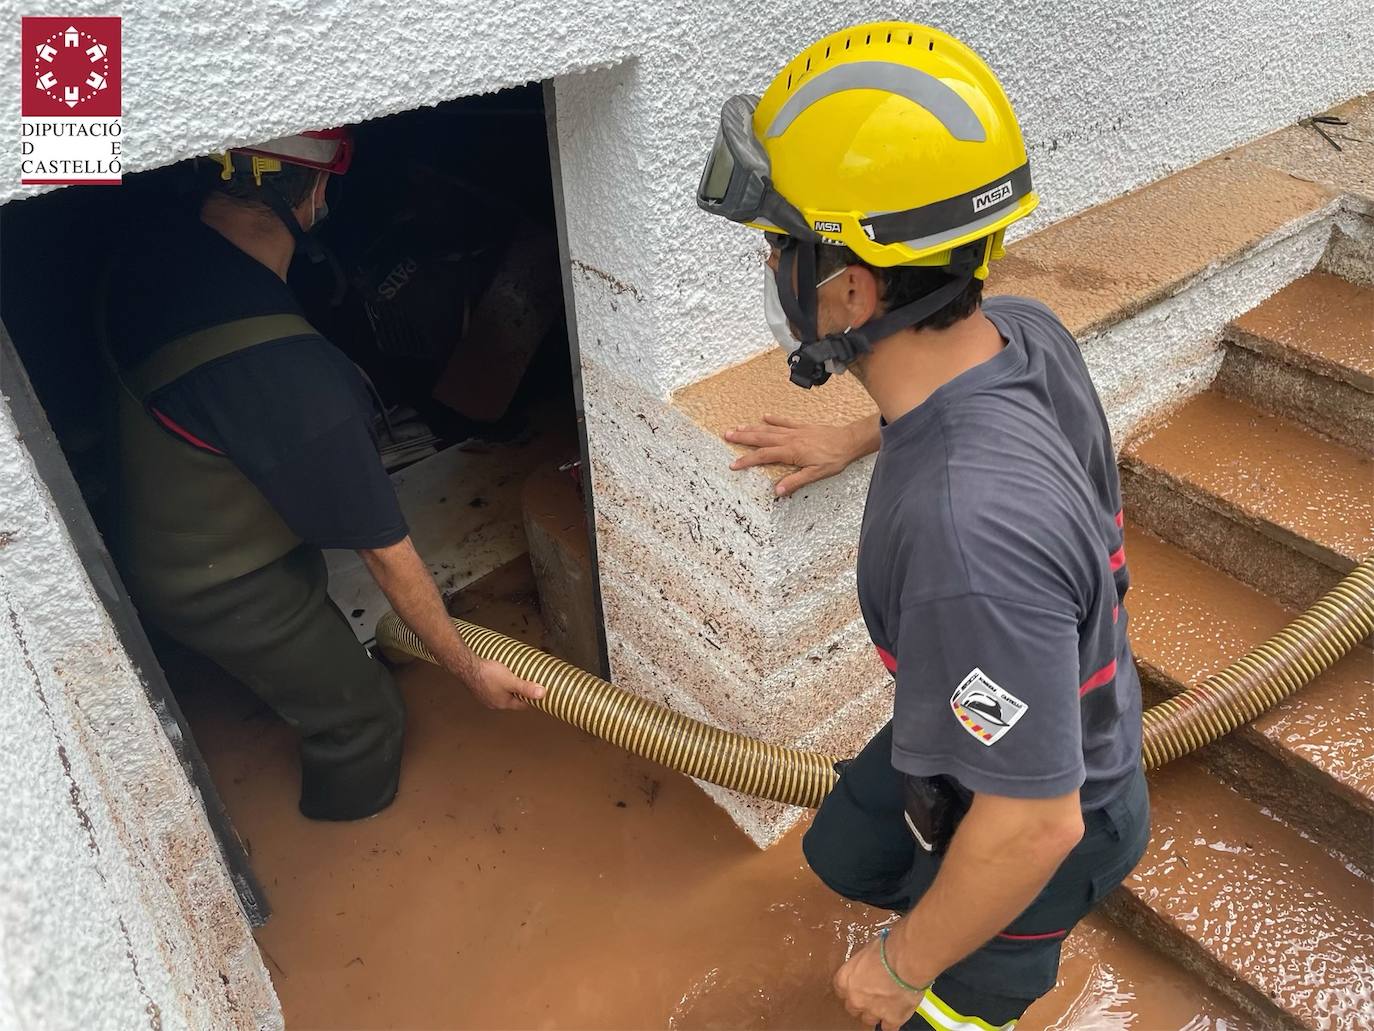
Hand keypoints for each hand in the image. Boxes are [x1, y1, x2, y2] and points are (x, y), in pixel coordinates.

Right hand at [461, 658, 546, 710]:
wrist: (467, 667)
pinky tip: (499, 676)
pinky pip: (493, 688)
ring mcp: (485, 696)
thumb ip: (526, 688)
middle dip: (521, 693)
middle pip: (512, 700)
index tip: (538, 693)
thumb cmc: (488, 674)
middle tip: (528, 683)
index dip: (531, 699)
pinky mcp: (479, 689)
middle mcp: (494, 703)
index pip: (522, 705)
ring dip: (509, 688)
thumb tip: (542, 694)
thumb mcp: (511, 680)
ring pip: (502, 694)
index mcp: (503, 703)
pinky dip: (499, 684)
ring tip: (515, 678)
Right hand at [724, 415, 865, 496]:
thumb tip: (777, 491)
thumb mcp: (815, 475)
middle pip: (761, 438)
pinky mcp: (803, 427)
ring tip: (738, 427)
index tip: (734, 464)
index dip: (747, 460)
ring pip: (769, 429)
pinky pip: (785, 421)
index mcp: (791, 452)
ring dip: (753, 428)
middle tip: (727, 435)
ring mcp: (795, 431)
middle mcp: (790, 439)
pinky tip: (765, 417)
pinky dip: (774, 419)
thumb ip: (795, 481)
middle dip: (743, 438)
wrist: (848, 441)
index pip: (763, 456)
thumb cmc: (834, 459)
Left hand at [833, 934, 924, 1030]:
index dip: (851, 989)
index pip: (841, 991)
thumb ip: (864, 963)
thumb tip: (869, 961)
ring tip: (886, 1002)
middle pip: (853, 1007)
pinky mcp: (891, 1019)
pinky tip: (896, 1014)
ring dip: (876, 1013)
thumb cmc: (886, 950)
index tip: (857, 987)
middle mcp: (855, 998)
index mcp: (845, 980)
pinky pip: (889, 1027)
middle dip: (862, 1002)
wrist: (904, 962)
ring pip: (869, 1020)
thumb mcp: (867, 950)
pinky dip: (892, 1022)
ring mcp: (872, 1011)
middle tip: (873, 994)